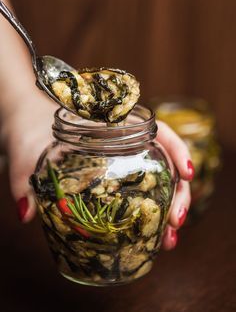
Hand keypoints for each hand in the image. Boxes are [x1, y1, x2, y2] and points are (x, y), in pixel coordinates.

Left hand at [2, 99, 192, 252]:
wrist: (24, 123)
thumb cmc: (27, 130)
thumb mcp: (26, 152)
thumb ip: (25, 179)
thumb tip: (27, 214)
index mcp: (109, 125)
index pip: (156, 129)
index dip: (177, 149)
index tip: (189, 173)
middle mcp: (121, 140)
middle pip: (164, 160)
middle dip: (178, 191)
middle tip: (176, 223)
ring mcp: (120, 157)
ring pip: (158, 178)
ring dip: (168, 207)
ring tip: (168, 238)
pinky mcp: (113, 173)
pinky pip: (142, 188)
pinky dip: (151, 209)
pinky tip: (150, 231)